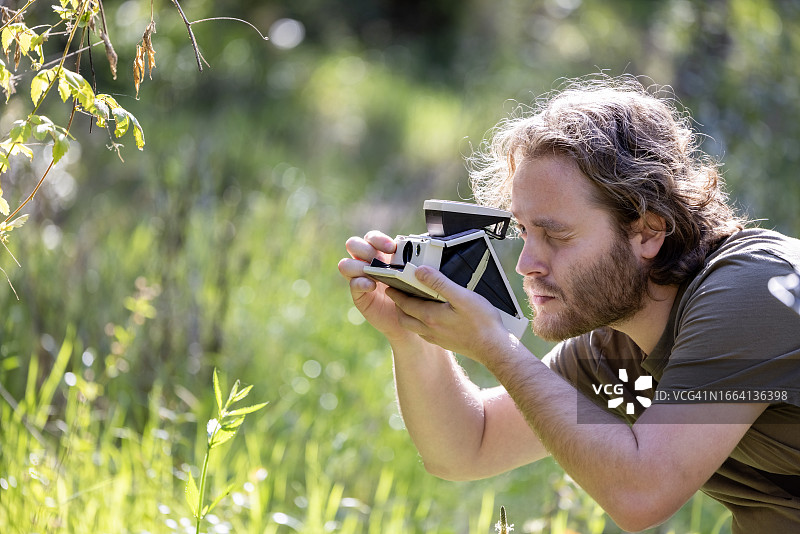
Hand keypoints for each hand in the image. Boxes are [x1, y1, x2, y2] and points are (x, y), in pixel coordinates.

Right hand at [338, 231, 417, 342]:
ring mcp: (360, 278)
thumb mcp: (414, 273)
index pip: (371, 238)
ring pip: (345, 264)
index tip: (392, 248)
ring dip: (358, 266)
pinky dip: (360, 283)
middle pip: (353, 245)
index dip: (378, 239)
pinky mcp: (359, 295)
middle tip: (379, 259)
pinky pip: (352, 284)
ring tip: (373, 274)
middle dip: (364, 249)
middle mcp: (367, 263)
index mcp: (381, 253)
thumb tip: (424, 243)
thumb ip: (413, 259)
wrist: (412, 316)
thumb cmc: (413, 291)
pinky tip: (372, 286)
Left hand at [387, 265, 512, 362]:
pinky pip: (424, 333)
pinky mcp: (444, 343)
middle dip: (398, 305)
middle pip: (404, 317)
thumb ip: (439, 283)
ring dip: (407, 315)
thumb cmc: (482, 322)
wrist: (494, 348)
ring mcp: (436, 338)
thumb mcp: (461, 296)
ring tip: (410, 304)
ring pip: (413, 327)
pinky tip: (428, 318)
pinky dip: (419, 324)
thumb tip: (420, 272)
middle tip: (397, 294)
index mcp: (430, 316)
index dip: (395, 293)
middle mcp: (429, 329)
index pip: (405, 303)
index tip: (389, 285)